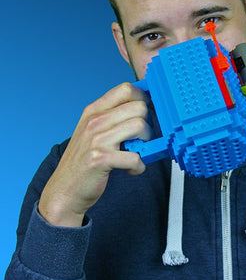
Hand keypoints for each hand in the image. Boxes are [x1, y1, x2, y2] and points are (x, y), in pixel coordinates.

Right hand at [38, 82, 150, 226]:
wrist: (63, 190)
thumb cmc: (83, 161)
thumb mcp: (93, 131)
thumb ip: (113, 116)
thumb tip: (143, 106)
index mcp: (93, 111)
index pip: (126, 89)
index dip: (143, 98)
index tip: (146, 113)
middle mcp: (94, 121)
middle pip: (139, 107)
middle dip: (148, 124)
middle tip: (141, 139)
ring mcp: (96, 140)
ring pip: (139, 126)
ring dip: (146, 143)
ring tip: (137, 153)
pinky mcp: (100, 159)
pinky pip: (135, 156)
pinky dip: (139, 166)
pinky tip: (132, 170)